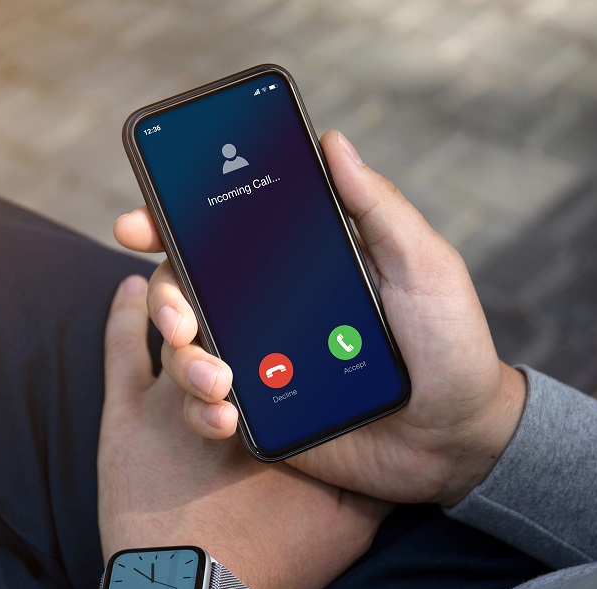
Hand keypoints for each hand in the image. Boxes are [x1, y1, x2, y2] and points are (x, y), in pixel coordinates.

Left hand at [98, 275, 390, 588]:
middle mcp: (220, 388)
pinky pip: (121, 345)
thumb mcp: (347, 520)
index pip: (278, 345)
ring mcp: (165, 397)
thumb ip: (369, 477)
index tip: (291, 327)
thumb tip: (402, 450)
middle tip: (233, 350)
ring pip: (176, 332)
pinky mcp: (124, 411)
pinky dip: (126, 311)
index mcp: (274, 411)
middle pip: (224, 327)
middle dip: (230, 319)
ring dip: (185, 316)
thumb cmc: (271, 558)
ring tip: (194, 322)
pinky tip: (132, 285)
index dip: (282, 326)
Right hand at [113, 131, 525, 506]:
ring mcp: (263, 362)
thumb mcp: (423, 266)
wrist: (459, 438)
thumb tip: (333, 141)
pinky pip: (209, 408)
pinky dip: (203, 411)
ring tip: (220, 381)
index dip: (172, 224)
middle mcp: (270, 308)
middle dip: (167, 300)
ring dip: (184, 362)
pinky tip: (228, 417)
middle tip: (179, 320)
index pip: (224, 234)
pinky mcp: (264, 415)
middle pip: (188, 289)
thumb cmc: (451, 343)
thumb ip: (377, 208)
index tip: (137, 225)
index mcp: (299, 265)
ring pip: (189, 351)